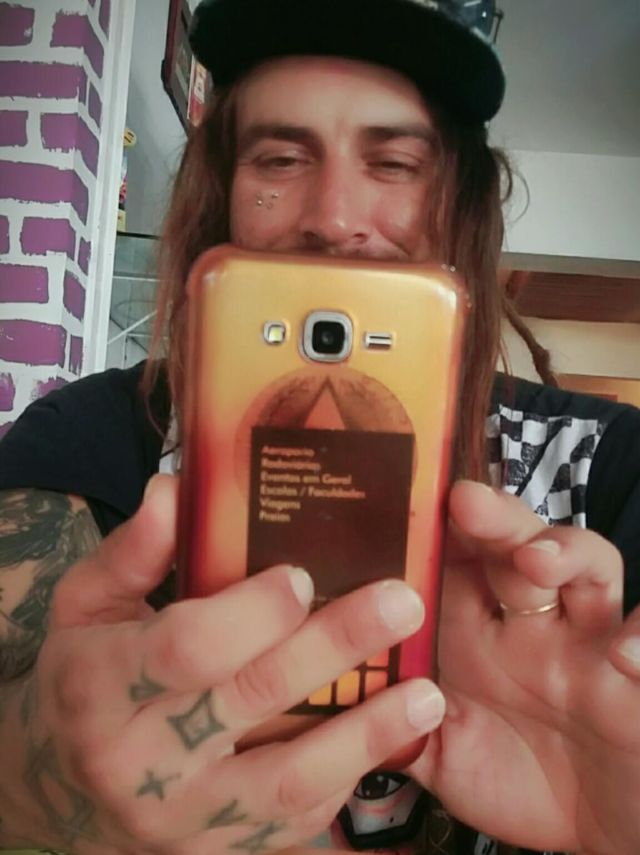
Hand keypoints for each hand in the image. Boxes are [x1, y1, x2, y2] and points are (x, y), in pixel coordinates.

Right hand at [10, 475, 444, 854]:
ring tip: (427, 694)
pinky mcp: (218, 849)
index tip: (304, 576)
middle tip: (402, 602)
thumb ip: (130, 552)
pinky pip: (293, 821)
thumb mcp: (85, 605)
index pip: (184, 648)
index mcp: (99, 685)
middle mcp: (139, 761)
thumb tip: (171, 491)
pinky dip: (346, 777)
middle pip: (249, 701)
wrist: (65, 789)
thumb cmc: (84, 676)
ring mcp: (183, 817)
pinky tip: (391, 736)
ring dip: (364, 735)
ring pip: (286, 781)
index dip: (250, 613)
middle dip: (332, 647)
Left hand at [409, 480, 638, 854]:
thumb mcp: (444, 756)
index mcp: (476, 629)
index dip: (434, 530)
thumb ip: (398, 729)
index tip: (405, 505)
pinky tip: (624, 656)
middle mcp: (531, 619)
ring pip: (584, 566)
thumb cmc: (515, 779)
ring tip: (536, 560)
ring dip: (563, 551)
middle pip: (516, 543)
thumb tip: (341, 707)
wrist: (594, 828)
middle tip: (464, 503)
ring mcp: (586, 638)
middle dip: (493, 518)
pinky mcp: (635, 670)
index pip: (455, 560)